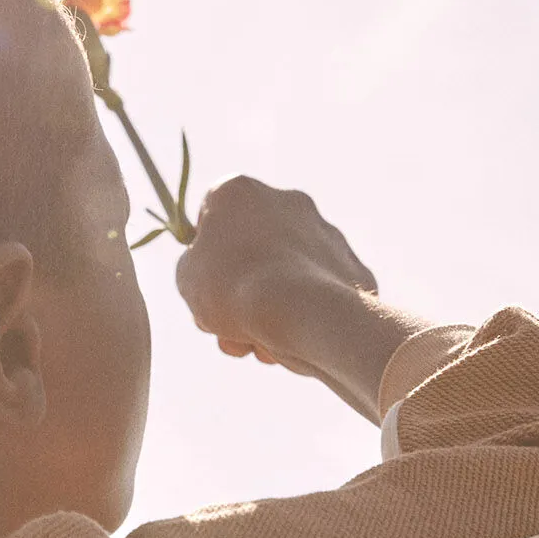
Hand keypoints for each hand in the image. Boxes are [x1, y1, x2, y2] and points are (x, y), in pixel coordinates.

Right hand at [175, 177, 431, 420]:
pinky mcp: (352, 267)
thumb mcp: (186, 278)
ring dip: (265, 312)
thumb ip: (193, 267)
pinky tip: (286, 345)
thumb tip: (209, 271)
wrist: (301, 310)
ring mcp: (325, 232)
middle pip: (251, 250)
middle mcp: (286, 200)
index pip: (211, 215)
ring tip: (255, 344)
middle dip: (236, 291)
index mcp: (239, 192)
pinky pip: (314, 294)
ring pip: (283, 276)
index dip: (203, 255)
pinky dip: (300, 318)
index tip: (204, 285)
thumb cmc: (232, 287)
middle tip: (227, 327)